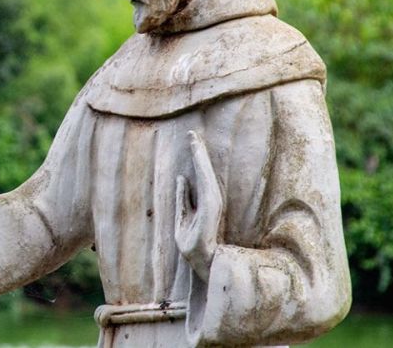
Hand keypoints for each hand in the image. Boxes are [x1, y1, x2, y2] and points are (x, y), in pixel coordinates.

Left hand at [174, 130, 222, 281]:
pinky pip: (205, 180)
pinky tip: (196, 152)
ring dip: (199, 155)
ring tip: (192, 138)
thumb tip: (181, 178)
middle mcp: (210, 198)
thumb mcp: (181, 217)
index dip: (195, 159)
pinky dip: (201, 166)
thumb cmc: (192, 242)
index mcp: (203, 201)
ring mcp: (212, 201)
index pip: (198, 176)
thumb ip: (182, 198)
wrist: (200, 258)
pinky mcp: (211, 204)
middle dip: (197, 152)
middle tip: (191, 133)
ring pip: (205, 172)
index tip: (191, 141)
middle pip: (203, 170)